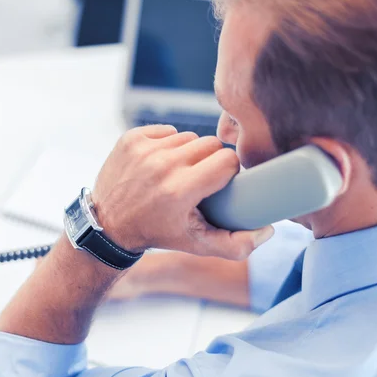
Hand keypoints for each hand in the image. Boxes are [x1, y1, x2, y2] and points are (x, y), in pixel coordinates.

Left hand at [92, 125, 273, 259]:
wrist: (108, 224)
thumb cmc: (157, 234)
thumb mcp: (197, 245)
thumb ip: (237, 245)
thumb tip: (268, 231)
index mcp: (181, 190)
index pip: (227, 161)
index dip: (229, 171)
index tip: (222, 182)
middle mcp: (162, 166)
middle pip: (211, 145)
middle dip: (212, 161)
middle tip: (202, 179)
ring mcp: (145, 149)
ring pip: (190, 137)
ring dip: (190, 153)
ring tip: (180, 172)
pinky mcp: (132, 138)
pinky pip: (168, 131)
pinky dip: (169, 144)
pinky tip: (163, 162)